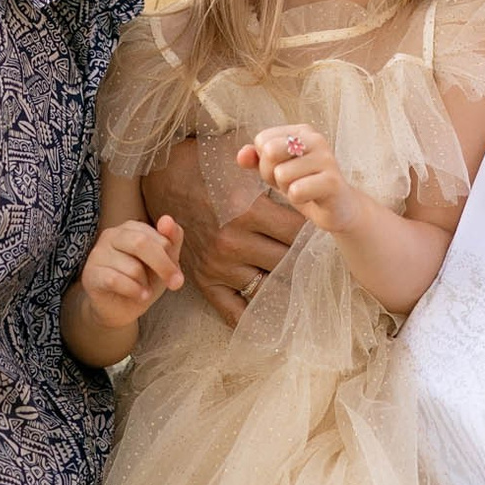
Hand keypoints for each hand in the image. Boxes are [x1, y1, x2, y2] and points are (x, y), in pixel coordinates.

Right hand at [78, 217, 185, 331]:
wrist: (120, 309)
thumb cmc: (143, 281)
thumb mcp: (164, 262)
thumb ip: (171, 240)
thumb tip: (168, 220)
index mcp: (130, 228)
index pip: (156, 234)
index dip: (170, 256)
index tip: (177, 275)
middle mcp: (111, 235)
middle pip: (141, 243)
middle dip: (163, 266)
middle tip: (175, 284)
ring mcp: (98, 254)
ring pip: (132, 267)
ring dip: (145, 284)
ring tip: (143, 290)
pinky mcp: (91, 274)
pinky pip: (116, 280)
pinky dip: (134, 291)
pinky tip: (139, 296)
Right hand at [140, 141, 304, 325]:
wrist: (164, 178)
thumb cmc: (209, 168)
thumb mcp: (242, 168)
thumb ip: (276, 183)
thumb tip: (309, 200)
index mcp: (247, 211)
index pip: (297, 233)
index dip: (312, 234)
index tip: (320, 234)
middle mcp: (233, 242)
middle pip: (286, 261)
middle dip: (301, 259)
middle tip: (315, 260)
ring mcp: (218, 265)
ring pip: (268, 285)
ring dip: (282, 283)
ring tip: (297, 280)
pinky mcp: (204, 280)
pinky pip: (234, 310)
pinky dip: (253, 317)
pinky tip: (268, 316)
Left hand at [236, 125, 358, 233]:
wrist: (339, 208)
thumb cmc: (305, 185)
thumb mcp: (276, 171)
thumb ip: (256, 160)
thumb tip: (241, 156)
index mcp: (301, 131)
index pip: (262, 140)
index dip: (264, 161)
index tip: (284, 170)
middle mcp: (315, 139)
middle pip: (270, 151)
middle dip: (272, 174)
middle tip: (290, 182)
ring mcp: (326, 159)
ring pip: (282, 174)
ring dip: (287, 189)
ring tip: (304, 189)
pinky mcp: (333, 182)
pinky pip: (296, 191)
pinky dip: (297, 200)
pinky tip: (311, 198)